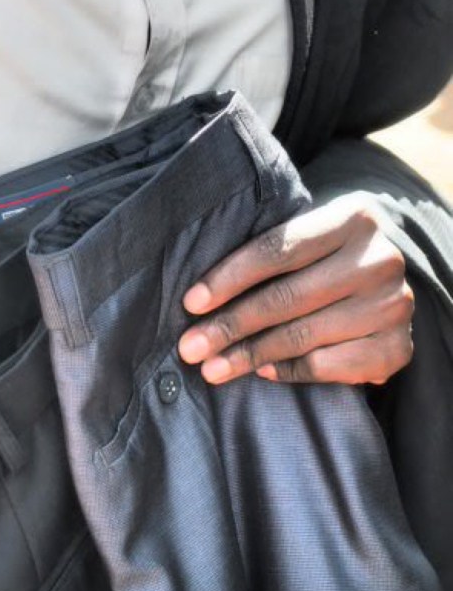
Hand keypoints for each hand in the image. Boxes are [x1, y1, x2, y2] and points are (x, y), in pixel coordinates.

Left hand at [177, 195, 414, 385]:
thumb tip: (199, 297)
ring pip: (304, 336)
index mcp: (352, 218)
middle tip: (190, 348)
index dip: (229, 278)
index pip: (277, 250)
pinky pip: (330, 367)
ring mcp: (394, 307)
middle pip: (287, 297)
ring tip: (212, 368)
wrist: (384, 271)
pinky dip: (290, 371)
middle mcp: (379, 261)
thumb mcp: (306, 233)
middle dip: (230, 325)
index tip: (191, 303)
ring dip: (250, 355)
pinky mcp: (400, 348)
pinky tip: (262, 371)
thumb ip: (267, 251)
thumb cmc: (325, 250)